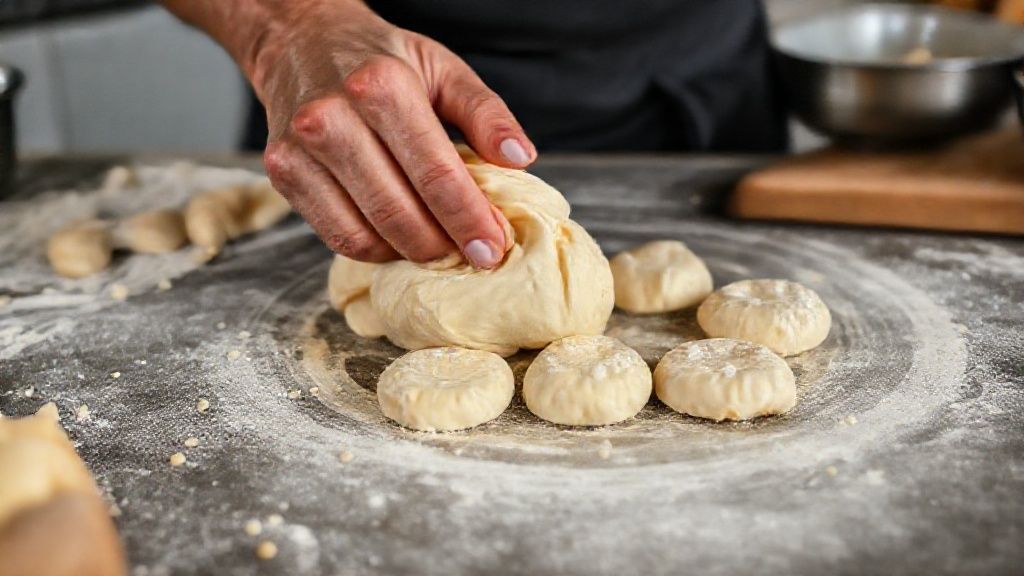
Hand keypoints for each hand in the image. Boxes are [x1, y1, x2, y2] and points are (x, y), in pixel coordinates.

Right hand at [238, 0, 534, 266]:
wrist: (300, 41)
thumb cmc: (381, 60)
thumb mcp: (444, 68)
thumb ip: (486, 113)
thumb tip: (521, 159)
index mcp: (381, 86)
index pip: (435, 174)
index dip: (469, 220)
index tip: (494, 249)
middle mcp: (333, 118)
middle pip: (399, 213)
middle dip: (444, 246)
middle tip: (474, 257)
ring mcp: (301, 149)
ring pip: (365, 234)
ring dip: (411, 254)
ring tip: (441, 249)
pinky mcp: (282, 172)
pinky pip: (337, 235)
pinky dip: (375, 250)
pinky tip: (401, 241)